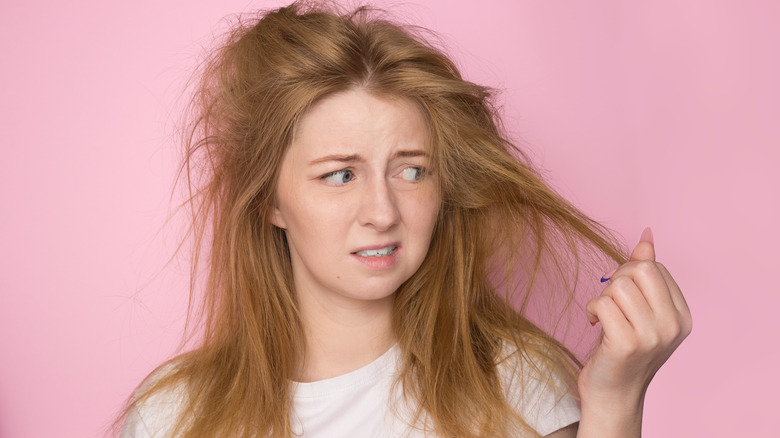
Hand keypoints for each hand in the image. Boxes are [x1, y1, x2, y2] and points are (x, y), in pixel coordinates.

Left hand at [579, 228, 691, 416]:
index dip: (628, 272)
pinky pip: (603, 304)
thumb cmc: (622, 348)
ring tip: (603, 315)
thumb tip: (646, 236)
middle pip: (639, 270)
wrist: (613, 394)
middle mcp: (673, 326)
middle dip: (616, 279)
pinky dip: (591, 308)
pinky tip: (594, 323)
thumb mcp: (639, 309)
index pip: (654, 267)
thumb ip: (645, 273)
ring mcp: (652, 336)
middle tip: (609, 302)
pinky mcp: (627, 345)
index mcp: (682, 315)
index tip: (619, 293)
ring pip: (619, 285)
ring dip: (602, 296)